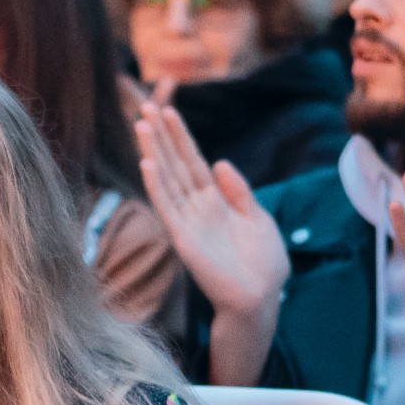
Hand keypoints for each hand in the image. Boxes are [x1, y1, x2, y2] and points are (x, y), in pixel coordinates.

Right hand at [136, 103, 288, 318]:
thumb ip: (239, 191)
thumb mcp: (258, 218)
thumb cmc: (264, 265)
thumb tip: (219, 162)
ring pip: (167, 179)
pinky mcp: (183, 238)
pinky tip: (148, 163)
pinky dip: (156, 185)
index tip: (168, 111)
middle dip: (160, 136)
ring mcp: (188, 222)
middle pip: (175, 164)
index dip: (180, 137)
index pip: (193, 162)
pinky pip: (167, 207)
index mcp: (216, 202)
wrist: (261, 298)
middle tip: (146, 106)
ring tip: (141, 124)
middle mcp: (197, 208)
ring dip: (153, 152)